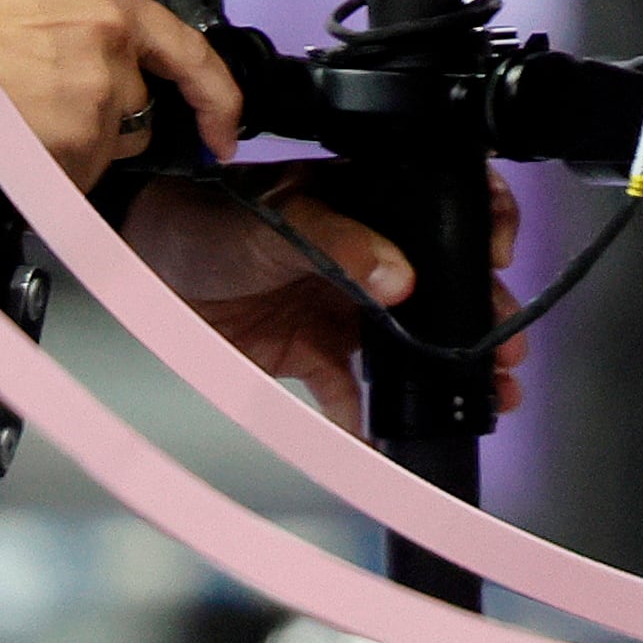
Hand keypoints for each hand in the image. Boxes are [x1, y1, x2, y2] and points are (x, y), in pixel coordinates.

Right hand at [0, 0, 235, 186]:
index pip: (192, 51)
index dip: (216, 98)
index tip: (227, 132)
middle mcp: (112, 34)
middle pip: (144, 104)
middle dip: (111, 117)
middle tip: (56, 110)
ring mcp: (98, 88)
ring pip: (115, 139)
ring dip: (82, 139)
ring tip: (27, 117)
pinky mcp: (76, 136)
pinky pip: (87, 167)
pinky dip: (63, 166)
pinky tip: (25, 142)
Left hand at [122, 179, 524, 426]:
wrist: (135, 264)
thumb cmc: (204, 216)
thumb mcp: (277, 216)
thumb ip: (339, 244)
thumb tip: (400, 279)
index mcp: (369, 203)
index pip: (446, 209)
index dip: (485, 229)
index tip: (500, 259)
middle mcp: (366, 255)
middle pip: (441, 288)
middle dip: (481, 320)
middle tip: (507, 352)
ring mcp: (340, 305)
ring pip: (408, 344)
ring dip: (443, 373)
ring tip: (481, 397)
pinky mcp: (308, 351)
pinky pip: (349, 391)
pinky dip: (368, 419)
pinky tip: (387, 439)